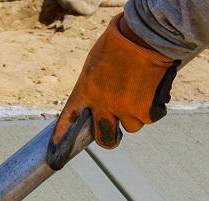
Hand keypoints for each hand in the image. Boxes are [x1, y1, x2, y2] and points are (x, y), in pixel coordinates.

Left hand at [52, 13, 180, 150]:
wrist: (146, 34)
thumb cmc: (120, 43)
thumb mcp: (96, 64)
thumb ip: (94, 87)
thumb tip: (97, 104)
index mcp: (85, 91)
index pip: (68, 121)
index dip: (62, 140)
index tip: (55, 158)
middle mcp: (103, 104)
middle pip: (104, 138)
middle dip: (109, 138)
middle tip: (114, 132)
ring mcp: (125, 109)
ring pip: (131, 127)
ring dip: (135, 115)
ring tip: (140, 91)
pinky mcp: (146, 110)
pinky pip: (150, 117)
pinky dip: (153, 107)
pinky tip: (153, 89)